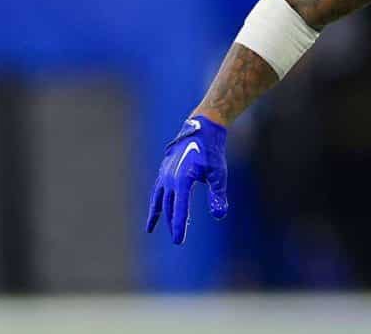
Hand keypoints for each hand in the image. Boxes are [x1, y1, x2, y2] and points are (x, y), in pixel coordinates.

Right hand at [145, 116, 228, 244]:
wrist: (202, 128)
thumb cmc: (212, 151)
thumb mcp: (218, 173)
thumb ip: (218, 195)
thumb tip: (218, 216)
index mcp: (182, 179)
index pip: (179, 209)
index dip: (179, 226)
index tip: (178, 241)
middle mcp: (170, 178)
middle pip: (169, 206)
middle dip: (172, 223)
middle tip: (177, 239)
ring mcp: (165, 173)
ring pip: (160, 199)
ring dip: (159, 214)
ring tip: (151, 228)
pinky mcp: (164, 170)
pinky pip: (157, 190)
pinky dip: (156, 201)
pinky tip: (156, 208)